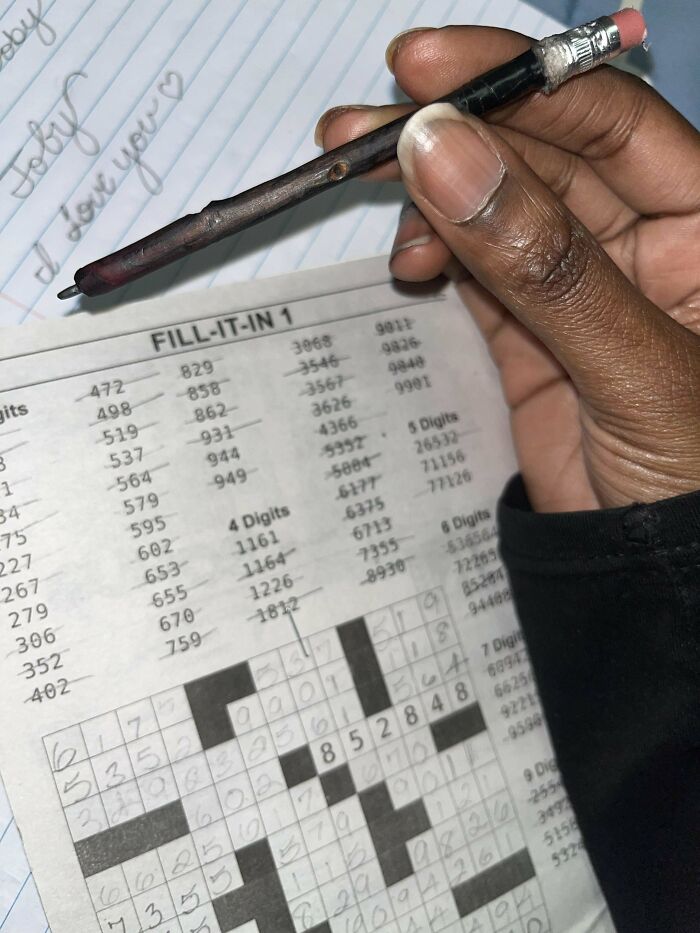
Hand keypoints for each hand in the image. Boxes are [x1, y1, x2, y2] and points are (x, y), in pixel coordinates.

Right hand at [315, 27, 699, 511]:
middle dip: (450, 136)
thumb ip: (542, 264)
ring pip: (494, 210)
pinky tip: (408, 259)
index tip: (423, 71)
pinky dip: (433, 258)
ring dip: (430, 196)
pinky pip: (473, 272)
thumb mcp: (631, 364)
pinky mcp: (530, 331)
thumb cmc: (696, 477)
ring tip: (370, 192)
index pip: (606, 119)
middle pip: (536, 155)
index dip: (516, 80)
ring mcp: (577, 284)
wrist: (660, 571)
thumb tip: (445, 156)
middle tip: (361, 129)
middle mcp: (640, 238)